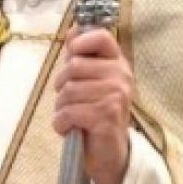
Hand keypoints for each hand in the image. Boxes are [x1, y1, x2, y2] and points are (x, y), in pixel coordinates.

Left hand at [52, 27, 132, 183]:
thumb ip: (81, 56)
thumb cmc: (95, 112)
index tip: (72, 57)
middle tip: (70, 99)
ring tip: (72, 116)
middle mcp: (121, 77)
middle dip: (62, 85)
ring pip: (68, 90)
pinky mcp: (106, 116)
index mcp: (118, 64)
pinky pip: (68, 112)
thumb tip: (71, 31)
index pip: (101, 37)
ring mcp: (116, 96)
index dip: (80, 43)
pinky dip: (61, 123)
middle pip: (73, 66)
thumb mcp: (90, 81)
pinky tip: (70, 128)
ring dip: (61, 107)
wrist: (110, 153)